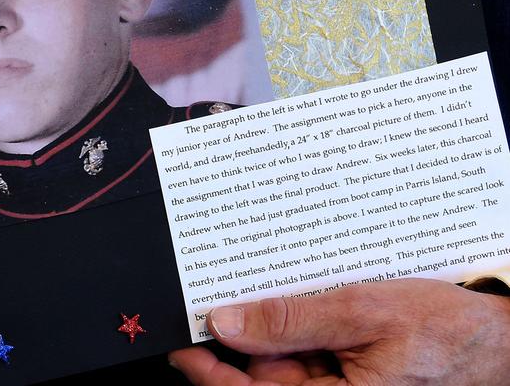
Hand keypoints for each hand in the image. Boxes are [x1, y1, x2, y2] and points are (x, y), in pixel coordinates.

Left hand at [169, 278, 509, 384]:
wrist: (499, 339)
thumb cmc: (446, 332)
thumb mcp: (364, 313)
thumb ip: (292, 321)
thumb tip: (228, 322)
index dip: (208, 372)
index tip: (181, 343)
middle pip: (260, 375)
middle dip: (237, 337)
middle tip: (215, 293)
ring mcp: (338, 384)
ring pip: (281, 359)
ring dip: (267, 325)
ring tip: (261, 284)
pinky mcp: (347, 370)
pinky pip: (306, 351)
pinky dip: (293, 324)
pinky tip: (292, 296)